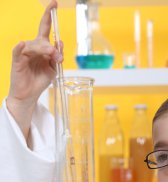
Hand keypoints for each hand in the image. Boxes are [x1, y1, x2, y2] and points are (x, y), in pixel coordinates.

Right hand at [6, 0, 62, 140]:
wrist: (29, 96)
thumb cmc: (39, 81)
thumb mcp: (53, 69)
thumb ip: (57, 57)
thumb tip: (59, 43)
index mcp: (41, 48)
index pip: (45, 29)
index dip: (49, 16)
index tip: (55, 4)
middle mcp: (32, 48)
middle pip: (42, 39)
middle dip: (51, 47)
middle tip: (57, 57)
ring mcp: (24, 54)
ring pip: (34, 45)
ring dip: (44, 50)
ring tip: (51, 57)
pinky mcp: (17, 61)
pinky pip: (18, 52)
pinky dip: (21, 48)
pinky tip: (23, 44)